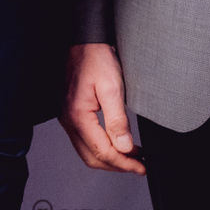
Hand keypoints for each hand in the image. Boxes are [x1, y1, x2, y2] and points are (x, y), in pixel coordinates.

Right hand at [61, 43, 143, 173]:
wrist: (83, 42)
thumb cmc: (96, 59)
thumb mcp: (112, 88)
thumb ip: (117, 121)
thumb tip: (125, 147)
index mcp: (78, 116)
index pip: (102, 152)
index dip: (124, 164)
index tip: (142, 167)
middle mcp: (69, 120)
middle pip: (92, 158)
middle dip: (117, 166)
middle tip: (139, 166)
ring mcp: (68, 118)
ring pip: (87, 152)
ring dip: (110, 158)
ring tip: (132, 157)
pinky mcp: (71, 114)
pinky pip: (85, 141)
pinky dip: (102, 148)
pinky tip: (117, 144)